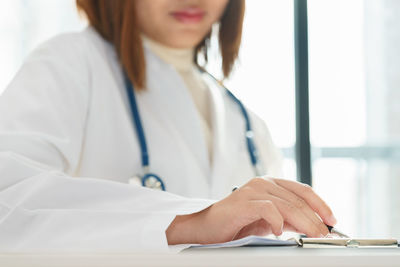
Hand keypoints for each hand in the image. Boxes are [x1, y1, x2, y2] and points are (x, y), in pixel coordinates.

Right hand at [166, 177, 336, 244]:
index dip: (320, 204)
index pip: (303, 190)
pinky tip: (279, 232)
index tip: (332, 220)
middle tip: (325, 234)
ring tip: (312, 236)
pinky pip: (268, 209)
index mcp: (271, 184)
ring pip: (287, 204)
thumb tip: (313, 225)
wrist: (208, 227)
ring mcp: (253, 190)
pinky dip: (277, 221)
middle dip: (315, 218)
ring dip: (304, 222)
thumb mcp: (269, 220)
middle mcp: (263, 183)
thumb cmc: (237, 223)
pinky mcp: (243, 202)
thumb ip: (289, 219)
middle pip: (298, 199)